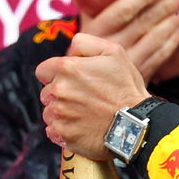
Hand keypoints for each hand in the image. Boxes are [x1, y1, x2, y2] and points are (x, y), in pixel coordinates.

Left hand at [34, 34, 149, 158]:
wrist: (135, 125)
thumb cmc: (126, 88)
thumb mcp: (113, 53)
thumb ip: (84, 43)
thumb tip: (69, 50)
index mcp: (66, 68)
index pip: (43, 70)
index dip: (57, 74)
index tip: (72, 81)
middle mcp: (57, 90)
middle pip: (47, 92)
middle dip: (61, 93)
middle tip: (84, 98)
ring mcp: (58, 114)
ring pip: (49, 112)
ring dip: (62, 112)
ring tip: (85, 113)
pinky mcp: (61, 134)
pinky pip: (53, 130)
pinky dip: (64, 130)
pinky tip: (81, 126)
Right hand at [81, 0, 178, 82]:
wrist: (89, 84)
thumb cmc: (87, 50)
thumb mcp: (84, 29)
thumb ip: (92, 10)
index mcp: (96, 31)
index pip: (123, 10)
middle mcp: (111, 46)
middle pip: (143, 23)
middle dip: (165, 7)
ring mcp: (127, 62)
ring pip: (155, 39)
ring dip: (172, 23)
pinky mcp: (138, 74)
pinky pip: (160, 56)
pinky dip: (172, 42)